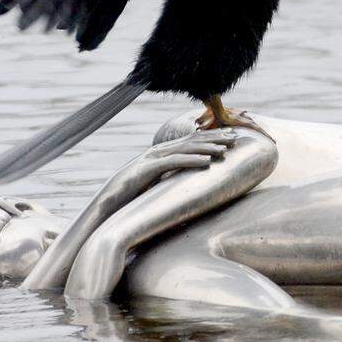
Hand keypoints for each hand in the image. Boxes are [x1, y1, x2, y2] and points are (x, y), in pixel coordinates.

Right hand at [125, 128, 239, 190]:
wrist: (107, 203)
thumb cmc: (131, 197)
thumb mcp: (155, 184)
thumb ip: (170, 179)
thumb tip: (189, 186)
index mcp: (161, 153)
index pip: (190, 142)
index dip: (211, 138)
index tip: (229, 139)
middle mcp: (158, 152)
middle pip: (191, 141)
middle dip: (214, 138)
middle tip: (235, 138)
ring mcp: (152, 159)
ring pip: (185, 149)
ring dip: (207, 148)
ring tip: (226, 149)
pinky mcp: (148, 169)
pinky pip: (174, 163)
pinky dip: (192, 161)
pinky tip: (207, 162)